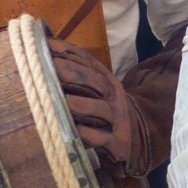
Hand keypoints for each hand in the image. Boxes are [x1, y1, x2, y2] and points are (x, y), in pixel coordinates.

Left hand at [49, 37, 144, 174]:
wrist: (138, 138)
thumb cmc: (104, 109)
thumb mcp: (96, 88)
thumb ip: (76, 69)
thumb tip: (49, 45)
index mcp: (105, 81)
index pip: (89, 63)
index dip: (70, 54)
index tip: (49, 47)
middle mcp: (112, 97)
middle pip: (96, 83)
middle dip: (76, 74)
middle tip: (55, 67)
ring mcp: (115, 119)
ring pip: (101, 110)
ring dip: (84, 105)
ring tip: (66, 101)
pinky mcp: (116, 142)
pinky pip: (104, 139)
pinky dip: (91, 135)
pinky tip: (79, 131)